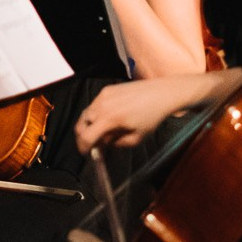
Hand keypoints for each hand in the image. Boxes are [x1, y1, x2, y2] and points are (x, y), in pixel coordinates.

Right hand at [74, 78, 199, 153]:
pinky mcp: (107, 90)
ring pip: (87, 114)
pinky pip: (95, 105)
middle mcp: (102, 105)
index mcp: (109, 118)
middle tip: (93, 144)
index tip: (86, 152)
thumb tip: (103, 144)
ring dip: (90, 125)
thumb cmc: (152, 116)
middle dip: (84, 136)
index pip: (86, 136)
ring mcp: (104, 95)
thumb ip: (115, 144)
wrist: (161, 94)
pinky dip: (97, 114)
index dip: (83, 147)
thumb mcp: (135, 138)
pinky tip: (109, 119)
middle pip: (81, 124)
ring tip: (103, 132)